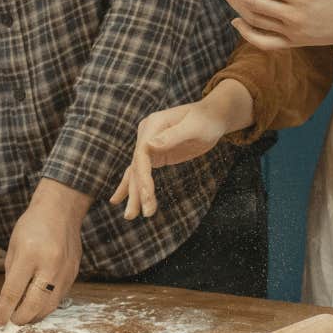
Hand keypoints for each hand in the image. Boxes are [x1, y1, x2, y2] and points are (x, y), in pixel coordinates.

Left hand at [0, 179, 87, 325]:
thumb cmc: (33, 225)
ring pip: (50, 306)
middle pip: (34, 304)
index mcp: (29, 255)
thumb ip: (12, 275)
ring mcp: (65, 271)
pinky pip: (59, 297)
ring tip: (24, 315)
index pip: (13, 291)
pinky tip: (38, 304)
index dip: (4, 310)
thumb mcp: (13, 246)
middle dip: (20, 318)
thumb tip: (9, 301)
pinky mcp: (74, 274)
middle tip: (12, 320)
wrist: (61, 210)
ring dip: (35, 315)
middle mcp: (50, 264)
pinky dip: (47, 305)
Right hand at [110, 79, 253, 219]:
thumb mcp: (194, 127)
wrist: (213, 116)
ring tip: (130, 216)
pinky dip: (133, 186)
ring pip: (136, 171)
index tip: (146, 196)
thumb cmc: (206, 119)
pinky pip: (141, 171)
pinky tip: (120, 199)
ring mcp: (149, 144)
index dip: (142, 176)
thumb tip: (150, 144)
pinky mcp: (155, 154)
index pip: (142, 154)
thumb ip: (174, 135)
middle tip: (134, 216)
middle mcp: (147, 134)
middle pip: (137, 166)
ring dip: (133, 193)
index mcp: (153, 125)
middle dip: (137, 191)